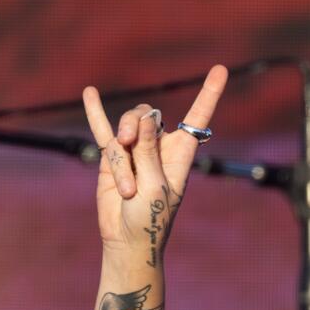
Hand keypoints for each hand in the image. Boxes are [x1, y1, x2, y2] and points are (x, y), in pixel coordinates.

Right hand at [81, 65, 227, 261]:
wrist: (127, 240)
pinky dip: (96, 112)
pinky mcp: (111, 157)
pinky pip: (101, 130)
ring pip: (125, 129)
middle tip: (127, 143)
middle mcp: (158, 147)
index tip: (220, 70)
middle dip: (136, 125)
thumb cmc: (150, 219)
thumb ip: (148, 152)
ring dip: (121, 160)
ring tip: (125, 187)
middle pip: (149, 115)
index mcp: (180, 154)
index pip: (196, 119)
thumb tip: (146, 116)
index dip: (208, 94)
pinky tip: (89, 92)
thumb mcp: (154, 187)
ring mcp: (134, 150)